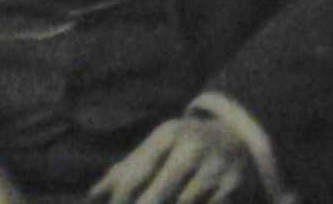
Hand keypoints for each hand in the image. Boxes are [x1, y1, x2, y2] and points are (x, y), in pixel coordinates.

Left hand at [89, 116, 258, 203]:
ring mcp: (215, 168)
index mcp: (169, 135)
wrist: (240, 140)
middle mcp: (193, 147)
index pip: (131, 180)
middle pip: (154, 199)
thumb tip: (91, 195)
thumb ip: (126, 172)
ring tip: (171, 200)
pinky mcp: (233, 186)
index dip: (119, 203)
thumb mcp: (158, 150)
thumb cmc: (184, 151)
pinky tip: (192, 201)